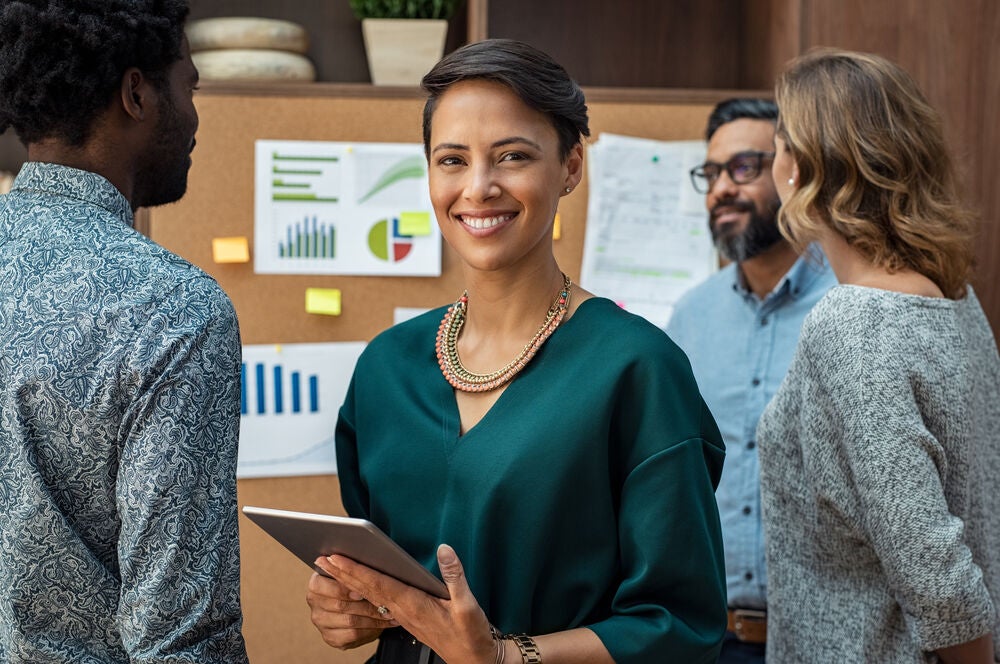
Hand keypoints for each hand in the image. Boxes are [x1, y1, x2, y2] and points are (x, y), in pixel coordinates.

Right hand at [306, 565, 396, 649]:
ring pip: (350, 621)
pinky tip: (382, 624)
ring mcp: (321, 623)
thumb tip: (357, 560)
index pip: (322, 586)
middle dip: (365, 604)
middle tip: (383, 603)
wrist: (356, 608)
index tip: (360, 591)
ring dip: (372, 617)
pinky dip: (371, 630)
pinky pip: (353, 635)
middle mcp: (314, 604)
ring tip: (389, 613)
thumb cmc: (354, 585)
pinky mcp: (331, 638)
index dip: (342, 589)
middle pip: (340, 605)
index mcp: (315, 584)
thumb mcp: (351, 574)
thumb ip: (350, 568)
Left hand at [324, 544, 497, 663]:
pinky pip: (377, 601)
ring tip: (330, 567)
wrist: (470, 658)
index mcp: (413, 604)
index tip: (337, 558)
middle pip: (366, 589)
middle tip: (320, 558)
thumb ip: (454, 576)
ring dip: (348, 581)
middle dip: (342, 573)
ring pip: (368, 595)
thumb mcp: (467, 604)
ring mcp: (401, 615)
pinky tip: (354, 583)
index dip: (356, 570)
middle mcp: (402, 610)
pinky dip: (362, 589)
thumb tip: (444, 549)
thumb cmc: (469, 634)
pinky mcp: (405, 617)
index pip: (378, 584)